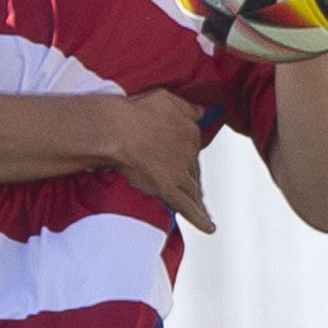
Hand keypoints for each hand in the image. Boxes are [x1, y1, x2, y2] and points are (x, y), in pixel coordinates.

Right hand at [110, 90, 213, 231]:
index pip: (192, 144)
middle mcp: (189, 153)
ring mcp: (180, 173)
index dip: (186, 152)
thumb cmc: (137, 113)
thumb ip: (186, 107)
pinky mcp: (169, 190)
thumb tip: (201, 111)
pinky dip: (199, 219)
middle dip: (190, 175)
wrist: (119, 131)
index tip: (181, 155)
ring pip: (193, 188)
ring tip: (202, 207)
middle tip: (188, 183)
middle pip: (193, 168)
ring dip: (198, 197)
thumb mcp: (167, 99)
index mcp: (190, 130)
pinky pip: (187, 207)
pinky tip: (208, 228)